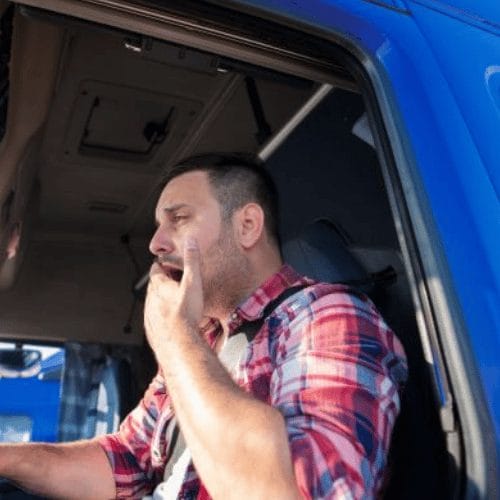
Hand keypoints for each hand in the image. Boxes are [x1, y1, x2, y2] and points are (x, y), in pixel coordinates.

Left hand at [145, 237, 203, 354]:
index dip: (163, 265)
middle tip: (176, 282)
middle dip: (163, 282)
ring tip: (175, 302)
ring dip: (162, 300)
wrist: (179, 343)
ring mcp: (149, 315)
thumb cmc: (186, 313)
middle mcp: (150, 299)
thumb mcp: (193, 283)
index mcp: (159, 286)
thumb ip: (192, 262)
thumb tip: (191, 242)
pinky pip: (154, 318)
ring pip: (153, 302)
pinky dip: (161, 316)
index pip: (156, 269)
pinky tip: (171, 321)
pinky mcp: (151, 329)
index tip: (170, 265)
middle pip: (154, 286)